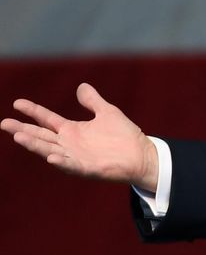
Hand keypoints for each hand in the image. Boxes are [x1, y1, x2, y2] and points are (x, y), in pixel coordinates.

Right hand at [1, 83, 158, 191]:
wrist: (142, 154)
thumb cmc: (124, 135)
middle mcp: (69, 144)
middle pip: (41, 135)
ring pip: (50, 149)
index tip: (17, 103)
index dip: (33, 111)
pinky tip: (51, 156)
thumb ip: (92, 101)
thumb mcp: (107, 113)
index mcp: (72, 130)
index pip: (47, 119)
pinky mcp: (87, 168)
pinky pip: (71, 165)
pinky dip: (61, 161)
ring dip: (35, 145)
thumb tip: (82, 86)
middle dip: (23, 130)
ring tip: (19, 137)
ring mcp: (76, 156)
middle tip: (5, 123)